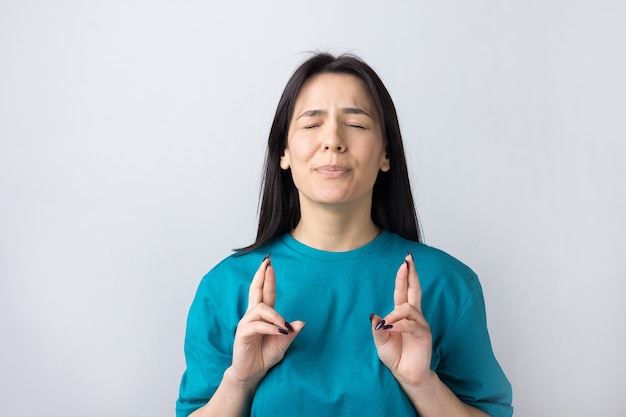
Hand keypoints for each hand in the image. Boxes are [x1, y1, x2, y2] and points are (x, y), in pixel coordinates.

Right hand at [229, 256, 304, 386]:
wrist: (253, 372)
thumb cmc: (266, 355)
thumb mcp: (283, 343)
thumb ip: (290, 332)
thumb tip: (302, 322)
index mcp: (263, 314)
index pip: (266, 292)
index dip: (268, 278)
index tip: (270, 264)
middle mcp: (253, 315)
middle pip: (256, 291)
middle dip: (261, 276)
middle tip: (267, 263)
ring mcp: (247, 323)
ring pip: (260, 309)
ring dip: (275, 316)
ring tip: (284, 326)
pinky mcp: (243, 334)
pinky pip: (257, 325)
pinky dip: (269, 327)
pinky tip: (278, 331)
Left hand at [371, 252, 432, 386]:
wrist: (405, 373)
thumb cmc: (394, 355)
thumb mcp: (380, 340)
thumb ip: (377, 328)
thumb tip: (374, 316)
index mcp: (401, 314)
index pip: (403, 291)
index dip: (403, 277)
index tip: (404, 262)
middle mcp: (412, 316)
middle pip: (414, 290)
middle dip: (411, 275)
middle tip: (408, 260)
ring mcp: (419, 324)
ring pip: (409, 308)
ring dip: (396, 312)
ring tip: (386, 323)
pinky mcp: (424, 335)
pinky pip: (412, 325)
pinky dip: (400, 325)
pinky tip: (391, 328)